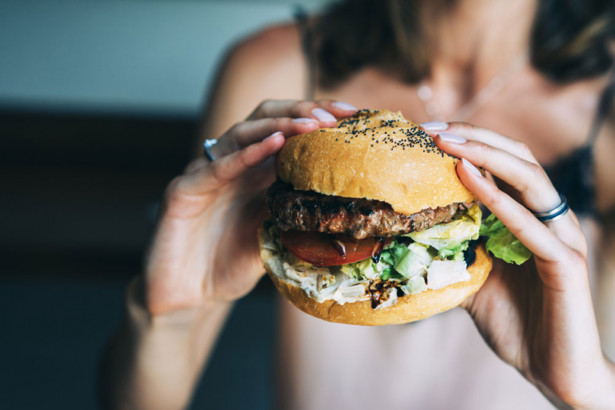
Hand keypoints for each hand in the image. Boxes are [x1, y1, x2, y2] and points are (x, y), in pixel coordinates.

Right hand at [143, 100, 356, 314]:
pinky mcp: (183, 191)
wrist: (187, 298)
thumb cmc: (228, 266)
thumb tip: (345, 212)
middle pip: (265, 119)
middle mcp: (231, 166)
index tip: (353, 117)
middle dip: (302, 111)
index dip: (316, 120)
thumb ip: (296, 218)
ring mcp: (206, 175)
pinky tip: (273, 144)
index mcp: (254, 173)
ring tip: (312, 124)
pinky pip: (215, 168)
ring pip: (242, 133)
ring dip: (279, 125)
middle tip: (336, 115)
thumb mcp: (274, 239)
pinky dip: (246, 154)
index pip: (286, 133)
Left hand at [428, 124, 614, 408]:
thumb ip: (452, 251)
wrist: (552, 371)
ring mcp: (561, 238)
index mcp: (528, 218)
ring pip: (530, 179)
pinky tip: (468, 177)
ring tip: (446, 141)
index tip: (425, 132)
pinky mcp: (566, 264)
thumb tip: (408, 235)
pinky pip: (531, 225)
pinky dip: (498, 198)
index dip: (468, 143)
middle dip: (474, 137)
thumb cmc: (514, 322)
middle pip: (518, 159)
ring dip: (485, 154)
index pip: (502, 165)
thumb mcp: (471, 277)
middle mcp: (549, 219)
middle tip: (431, 128)